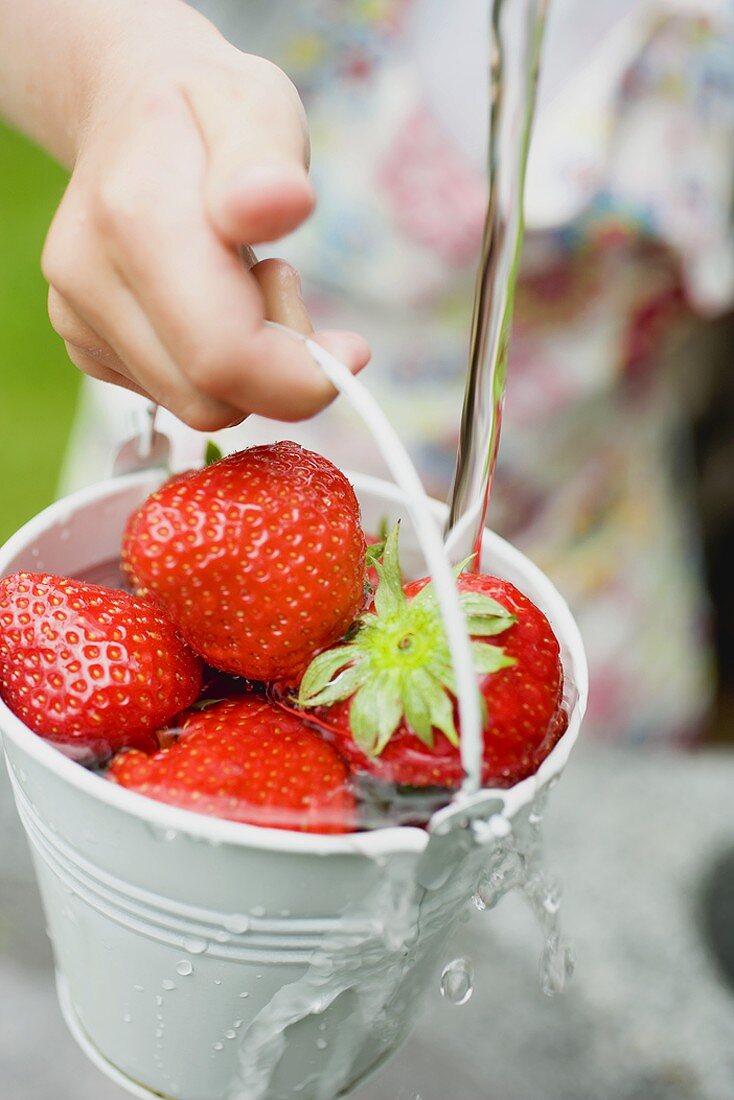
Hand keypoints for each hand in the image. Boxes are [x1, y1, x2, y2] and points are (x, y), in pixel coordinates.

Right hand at [41, 46, 369, 429]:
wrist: (126, 109)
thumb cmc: (208, 109)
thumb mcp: (257, 105)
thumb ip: (267, 159)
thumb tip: (275, 203)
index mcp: (136, 217)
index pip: (223, 356)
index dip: (300, 377)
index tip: (350, 349)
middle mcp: (88, 276)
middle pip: (211, 398)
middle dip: (278, 369)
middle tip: (284, 284)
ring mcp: (78, 316)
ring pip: (195, 406)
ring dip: (246, 366)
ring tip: (241, 282)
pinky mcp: (84, 344)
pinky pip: (173, 397)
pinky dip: (210, 366)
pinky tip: (206, 300)